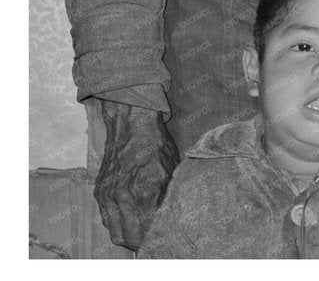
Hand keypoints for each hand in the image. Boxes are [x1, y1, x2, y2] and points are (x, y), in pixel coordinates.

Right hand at [93, 99, 178, 250]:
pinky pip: (105, 217)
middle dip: (138, 242)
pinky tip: (128, 218)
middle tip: (150, 240)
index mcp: (143, 191)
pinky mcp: (99, 191)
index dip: (152, 239)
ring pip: (113, 230)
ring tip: (140, 232)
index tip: (161, 239)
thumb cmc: (156, 144)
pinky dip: (116, 222)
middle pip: (125, 237)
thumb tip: (169, 217)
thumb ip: (167, 195)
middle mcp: (121, 196)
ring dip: (125, 235)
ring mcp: (107, 194)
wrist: (131, 125)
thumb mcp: (171, 169)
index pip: (144, 230)